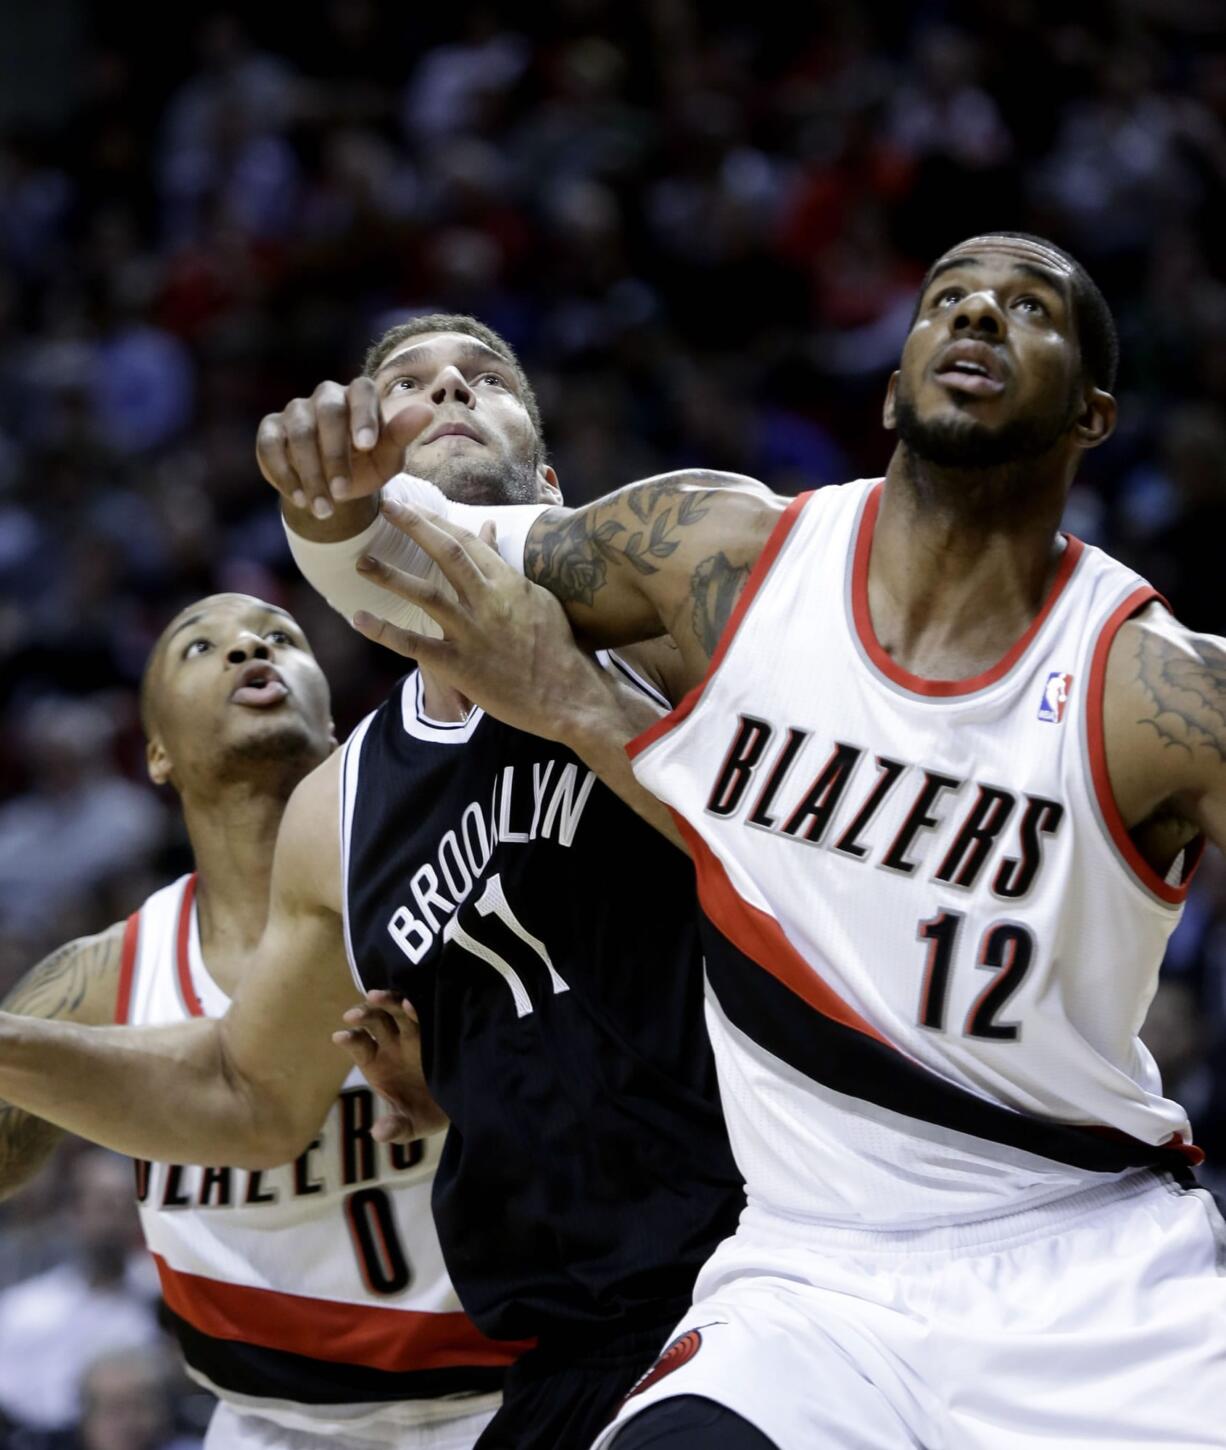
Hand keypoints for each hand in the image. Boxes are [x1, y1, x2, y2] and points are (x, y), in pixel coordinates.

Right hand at [256, 378, 430, 521]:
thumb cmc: (367, 464)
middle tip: (344, 493)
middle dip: (335, 456)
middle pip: (327, 413)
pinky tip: (298, 498)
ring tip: (324, 508)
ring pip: (299, 433)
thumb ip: (402, 435)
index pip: (361, 392)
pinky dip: (284, 473)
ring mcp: (296, 410)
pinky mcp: (271, 429)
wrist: (335, 485)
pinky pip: (271, 445)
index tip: (367, 446)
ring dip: (311, 475)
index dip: (363, 416)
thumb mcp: (388, 457)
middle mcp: (326, 396)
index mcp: (358, 395)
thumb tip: (427, 411)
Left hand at [333, 991, 447, 1141]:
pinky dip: (415, 1005)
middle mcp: (393, 1042)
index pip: (359, 1045)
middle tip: (351, 1015)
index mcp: (378, 1062)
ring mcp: (414, 1031)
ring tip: (375, 997)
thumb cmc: (430, 1112)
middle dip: (363, 1015)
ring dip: (385, 1002)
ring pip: (395, 1009)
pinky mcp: (435, 1026)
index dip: (350, 1040)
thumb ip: (395, 1127)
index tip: (340, 1037)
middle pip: (374, 1021)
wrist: (462, 1100)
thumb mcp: (413, 1125)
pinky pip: (424, 1010)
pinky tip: (411, 1003)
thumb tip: (378, 1134)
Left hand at [350, 504, 611, 742]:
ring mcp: (473, 633)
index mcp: (508, 583)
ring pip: (426, 594)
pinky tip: (359, 618)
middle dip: (414, 526)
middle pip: (447, 553)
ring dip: (391, 576)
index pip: (467, 541)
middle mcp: (488, 601)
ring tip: (361, 561)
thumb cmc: (557, 646)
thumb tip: (488, 529)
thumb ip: (505, 565)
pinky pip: (416, 646)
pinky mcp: (461, 665)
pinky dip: (385, 632)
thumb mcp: (536, 598)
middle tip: (385, 507)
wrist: (569, 695)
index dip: (437, 521)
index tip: (412, 507)